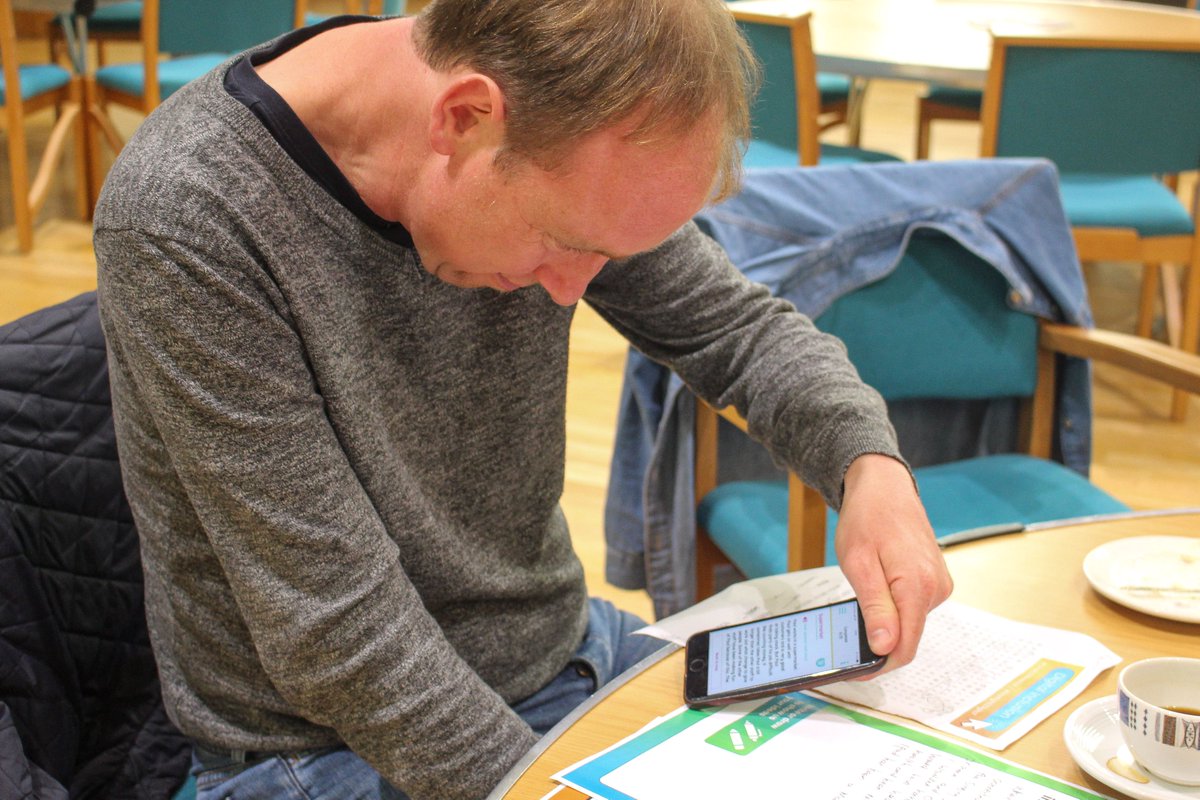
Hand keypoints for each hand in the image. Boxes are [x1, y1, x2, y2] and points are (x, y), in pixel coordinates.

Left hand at [834, 454, 951, 674]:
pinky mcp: (934, 580)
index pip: (905, 647)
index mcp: (918, 587)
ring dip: (884, 625)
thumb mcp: (859, 563)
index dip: (879, 665)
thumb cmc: (867, 518)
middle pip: (908, 637)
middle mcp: (936, 588)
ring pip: (909, 623)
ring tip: (855, 613)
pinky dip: (892, 610)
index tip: (853, 671)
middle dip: (878, 645)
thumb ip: (875, 607)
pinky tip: (872, 597)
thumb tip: (886, 648)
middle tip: (844, 642)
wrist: (884, 486)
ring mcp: (938, 584)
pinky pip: (912, 607)